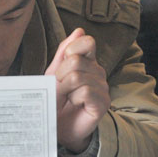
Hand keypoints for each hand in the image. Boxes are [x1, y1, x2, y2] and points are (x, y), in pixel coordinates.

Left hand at [45, 27, 110, 151]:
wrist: (59, 126)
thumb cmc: (56, 98)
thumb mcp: (54, 72)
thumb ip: (64, 52)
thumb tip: (79, 30)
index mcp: (88, 61)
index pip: (87, 42)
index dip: (71, 50)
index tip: (62, 65)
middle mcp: (98, 71)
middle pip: (75, 61)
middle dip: (60, 74)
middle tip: (60, 86)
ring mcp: (102, 87)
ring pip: (77, 77)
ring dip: (65, 89)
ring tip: (67, 97)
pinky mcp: (103, 102)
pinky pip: (85, 92)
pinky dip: (73, 98)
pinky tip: (75, 103)